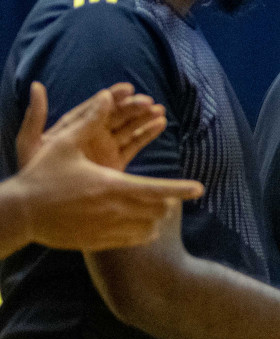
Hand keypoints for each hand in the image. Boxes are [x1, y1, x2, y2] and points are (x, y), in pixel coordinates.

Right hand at [11, 83, 203, 250]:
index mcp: (111, 185)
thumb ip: (89, 121)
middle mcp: (115, 209)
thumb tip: (106, 95)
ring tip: (157, 208)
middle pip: (157, 209)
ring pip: (150, 227)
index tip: (199, 189)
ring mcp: (109, 229)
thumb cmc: (41, 176)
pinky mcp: (101, 242)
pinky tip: (144, 225)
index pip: (156, 188)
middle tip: (169, 195)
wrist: (21, 214)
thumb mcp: (63, 144)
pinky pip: (135, 240)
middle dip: (167, 201)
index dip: (180, 189)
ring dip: (157, 217)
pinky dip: (144, 232)